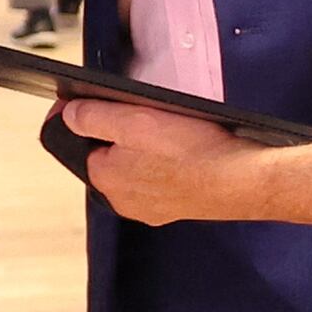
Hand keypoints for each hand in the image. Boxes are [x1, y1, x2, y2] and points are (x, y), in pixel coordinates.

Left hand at [64, 99, 272, 225]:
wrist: (243, 181)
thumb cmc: (193, 151)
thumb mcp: (135, 120)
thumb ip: (92, 116)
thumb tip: (68, 115)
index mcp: (105, 178)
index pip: (79, 142)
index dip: (85, 117)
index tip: (99, 102)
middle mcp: (123, 200)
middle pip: (109, 156)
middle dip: (121, 135)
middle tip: (148, 117)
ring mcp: (152, 208)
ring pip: (137, 169)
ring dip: (146, 151)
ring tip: (171, 134)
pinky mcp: (178, 209)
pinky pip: (163, 181)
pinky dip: (170, 167)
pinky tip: (187, 154)